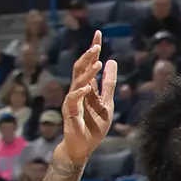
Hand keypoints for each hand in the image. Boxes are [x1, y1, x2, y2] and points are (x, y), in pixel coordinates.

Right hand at [54, 32, 117, 166]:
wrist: (82, 147)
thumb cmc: (93, 125)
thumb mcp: (107, 102)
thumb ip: (108, 83)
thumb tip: (111, 61)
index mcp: (87, 87)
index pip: (90, 64)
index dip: (93, 49)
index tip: (98, 34)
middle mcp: (78, 91)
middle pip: (80, 68)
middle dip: (88, 56)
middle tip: (97, 44)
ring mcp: (72, 101)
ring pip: (77, 81)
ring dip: (87, 71)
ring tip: (97, 61)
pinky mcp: (70, 112)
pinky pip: (73, 99)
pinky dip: (80, 92)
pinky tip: (87, 87)